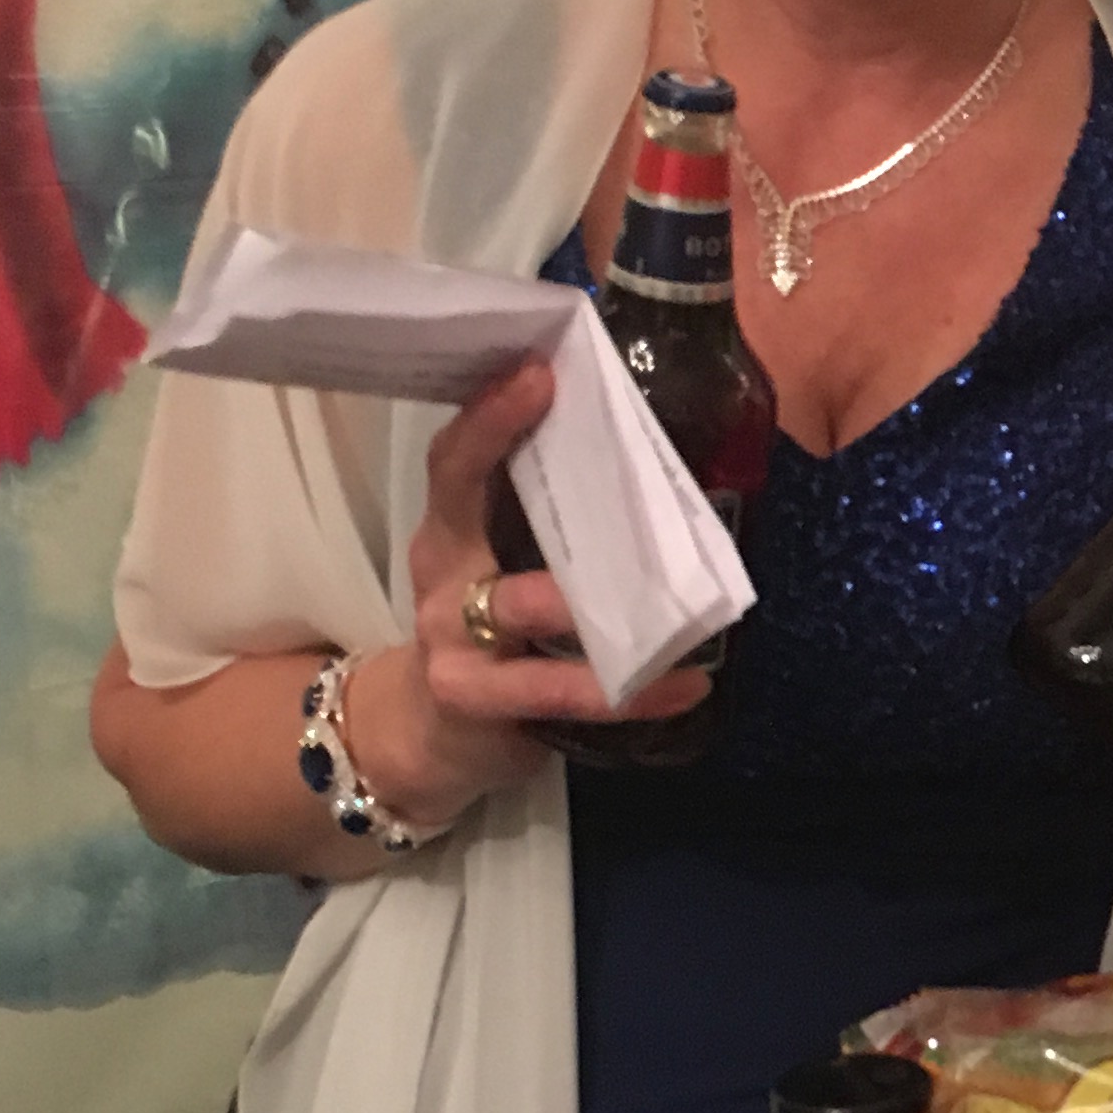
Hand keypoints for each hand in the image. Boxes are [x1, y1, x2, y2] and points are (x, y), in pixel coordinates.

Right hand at [344, 358, 708, 830]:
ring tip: (672, 598)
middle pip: (463, 502)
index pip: (455, 459)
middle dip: (510, 460)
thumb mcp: (497, 574)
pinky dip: (631, 693)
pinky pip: (560, 693)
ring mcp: (452, 639)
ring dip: (593, 601)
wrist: (425, 741)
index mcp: (450, 532)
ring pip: (520, 604)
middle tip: (586, 429)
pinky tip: (687, 686)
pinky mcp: (475, 700)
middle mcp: (442, 574)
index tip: (539, 371)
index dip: (489, 414)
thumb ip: (546, 530)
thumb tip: (645, 468)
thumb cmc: (484, 640)